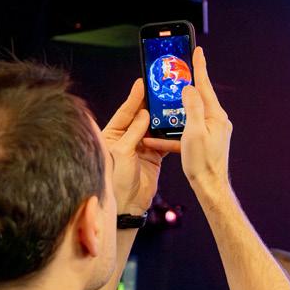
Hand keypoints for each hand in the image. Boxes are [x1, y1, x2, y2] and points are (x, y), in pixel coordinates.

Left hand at [101, 78, 165, 213]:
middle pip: (140, 117)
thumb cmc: (115, 180)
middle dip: (150, 104)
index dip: (135, 97)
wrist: (126, 206)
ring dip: (162, 117)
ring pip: (153, 127)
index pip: (125, 111)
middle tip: (161, 89)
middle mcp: (126, 139)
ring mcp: (141, 147)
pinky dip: (169, 133)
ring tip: (172, 103)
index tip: (143, 83)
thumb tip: (144, 113)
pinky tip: (177, 124)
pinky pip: (163, 141)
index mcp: (112, 135)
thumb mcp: (122, 152)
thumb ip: (134, 131)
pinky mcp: (153, 157)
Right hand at [143, 47, 231, 193]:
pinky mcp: (204, 142)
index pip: (205, 85)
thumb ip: (192, 107)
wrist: (209, 187)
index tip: (197, 50)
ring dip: (174, 112)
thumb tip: (190, 88)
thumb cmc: (202, 162)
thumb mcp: (194, 131)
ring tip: (162, 104)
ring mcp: (211, 131)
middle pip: (198, 98)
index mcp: (215, 115)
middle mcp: (216, 121)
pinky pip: (186, 132)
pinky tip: (155, 137)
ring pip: (189, 115)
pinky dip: (172, 133)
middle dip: (186, 86)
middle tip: (178, 71)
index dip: (199, 67)